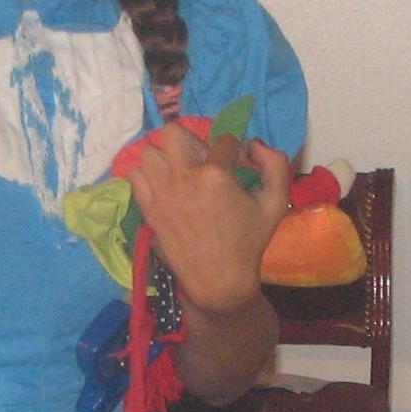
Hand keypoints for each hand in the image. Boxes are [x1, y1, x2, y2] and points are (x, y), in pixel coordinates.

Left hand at [124, 125, 292, 313]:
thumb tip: (253, 144)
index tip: (235, 164)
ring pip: (150, 152)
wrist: (218, 279)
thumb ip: (276, 164)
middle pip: (173, 132)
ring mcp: (162, 193)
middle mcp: (184, 177)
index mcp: (216, 174)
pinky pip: (134, 176)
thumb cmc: (249, 242)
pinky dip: (147, 175)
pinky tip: (162, 185)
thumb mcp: (276, 203)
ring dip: (165, 157)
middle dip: (189, 139)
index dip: (233, 149)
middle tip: (199, 159)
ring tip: (179, 172)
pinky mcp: (148, 208)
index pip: (223, 140)